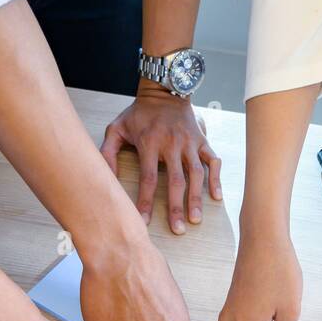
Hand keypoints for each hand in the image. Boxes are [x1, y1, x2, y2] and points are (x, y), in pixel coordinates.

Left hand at [101, 84, 221, 234]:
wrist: (164, 90)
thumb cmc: (138, 114)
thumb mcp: (116, 128)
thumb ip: (107, 152)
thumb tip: (105, 178)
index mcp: (150, 143)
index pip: (148, 178)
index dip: (145, 202)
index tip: (144, 222)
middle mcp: (172, 144)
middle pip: (175, 181)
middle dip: (176, 207)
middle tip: (177, 230)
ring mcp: (190, 142)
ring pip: (196, 174)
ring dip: (196, 199)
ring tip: (195, 220)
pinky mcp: (202, 140)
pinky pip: (212, 161)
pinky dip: (215, 179)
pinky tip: (216, 197)